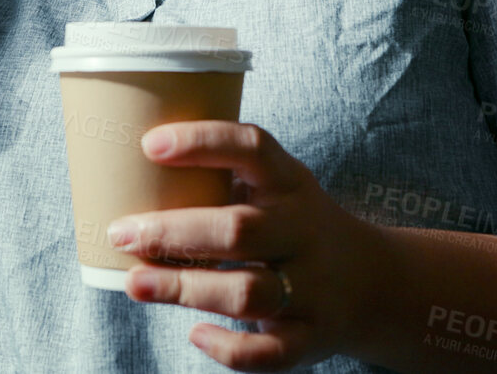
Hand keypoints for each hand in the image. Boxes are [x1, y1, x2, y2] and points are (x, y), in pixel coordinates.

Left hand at [106, 122, 385, 371]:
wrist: (374, 282)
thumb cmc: (296, 226)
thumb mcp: (278, 190)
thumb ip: (221, 182)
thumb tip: (122, 178)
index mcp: (293, 184)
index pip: (254, 149)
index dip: (204, 143)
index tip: (150, 145)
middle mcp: (306, 232)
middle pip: (241, 230)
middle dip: (175, 232)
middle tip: (122, 232)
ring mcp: (313, 288)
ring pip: (247, 292)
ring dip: (185, 289)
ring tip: (135, 283)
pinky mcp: (311, 338)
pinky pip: (269, 352)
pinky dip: (229, 346)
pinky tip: (195, 334)